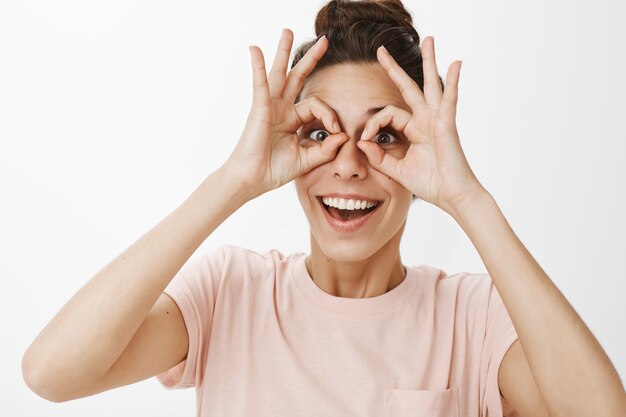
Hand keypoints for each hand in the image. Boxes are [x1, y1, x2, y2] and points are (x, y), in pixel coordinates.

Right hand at [222, 29, 347, 199]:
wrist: (253, 180)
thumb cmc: (273, 171)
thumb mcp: (306, 159)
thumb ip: (325, 149)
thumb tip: (343, 136)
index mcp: (291, 120)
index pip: (317, 106)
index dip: (330, 115)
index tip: (338, 132)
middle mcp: (281, 109)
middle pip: (297, 77)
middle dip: (310, 59)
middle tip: (324, 41)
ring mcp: (269, 106)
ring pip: (279, 73)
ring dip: (284, 52)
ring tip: (288, 31)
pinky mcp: (259, 108)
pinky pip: (260, 83)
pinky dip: (257, 66)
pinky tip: (255, 49)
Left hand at [357, 36, 486, 215]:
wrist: (451, 195)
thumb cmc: (430, 183)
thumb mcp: (397, 169)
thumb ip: (379, 157)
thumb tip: (362, 143)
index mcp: (414, 129)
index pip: (388, 114)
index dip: (373, 124)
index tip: (364, 139)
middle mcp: (425, 120)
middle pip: (409, 87)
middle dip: (395, 69)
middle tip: (381, 50)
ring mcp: (437, 119)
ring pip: (431, 84)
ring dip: (429, 61)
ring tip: (429, 40)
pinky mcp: (447, 124)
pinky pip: (449, 99)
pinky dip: (453, 81)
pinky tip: (456, 63)